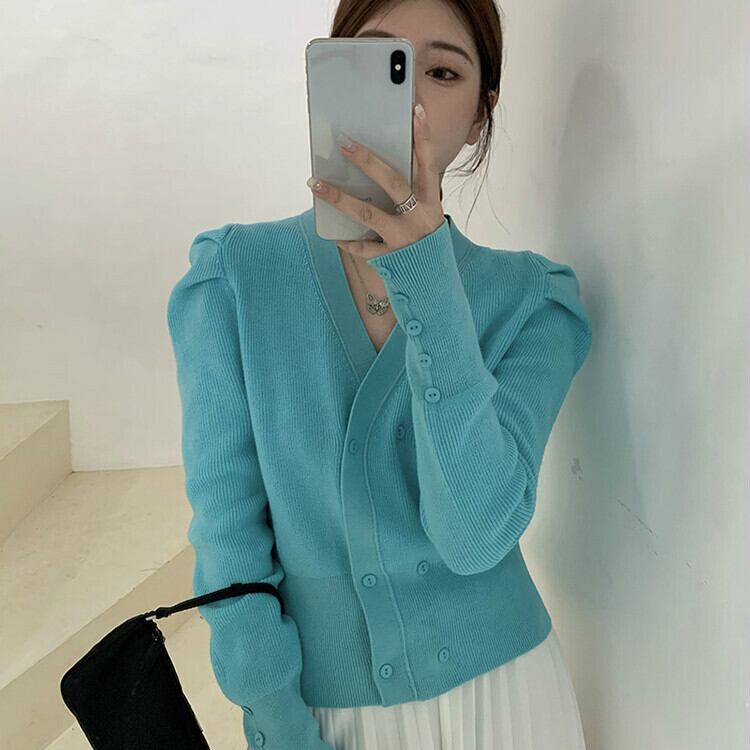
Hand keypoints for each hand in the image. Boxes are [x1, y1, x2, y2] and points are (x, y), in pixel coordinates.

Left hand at [306, 103, 444, 259]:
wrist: (435, 282)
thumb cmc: (426, 242)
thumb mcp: (427, 215)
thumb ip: (411, 194)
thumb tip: (375, 167)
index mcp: (432, 202)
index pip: (428, 164)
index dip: (424, 138)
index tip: (417, 110)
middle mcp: (420, 217)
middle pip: (393, 182)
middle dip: (368, 161)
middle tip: (344, 143)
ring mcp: (405, 238)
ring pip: (369, 213)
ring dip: (340, 198)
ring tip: (316, 184)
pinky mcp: (392, 258)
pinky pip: (365, 248)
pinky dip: (350, 242)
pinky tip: (335, 236)